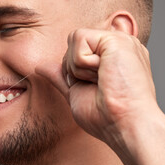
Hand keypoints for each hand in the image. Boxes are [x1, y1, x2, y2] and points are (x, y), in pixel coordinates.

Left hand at [37, 29, 159, 150]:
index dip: (75, 73)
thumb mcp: (77, 94)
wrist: (124, 126)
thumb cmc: (107, 118)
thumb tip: (40, 66)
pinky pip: (79, 38)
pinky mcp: (116, 39)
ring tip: (103, 81)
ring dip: (79, 68)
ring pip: (74, 39)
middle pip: (73, 45)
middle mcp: (120, 46)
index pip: (78, 52)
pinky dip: (82, 63)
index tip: (96, 91)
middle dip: (75, 70)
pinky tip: (104, 75)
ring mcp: (120, 41)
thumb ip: (62, 77)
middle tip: (99, 87)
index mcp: (115, 57)